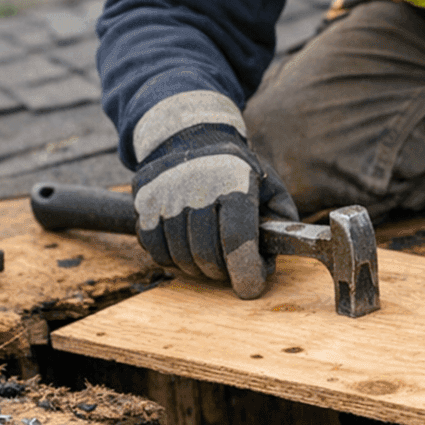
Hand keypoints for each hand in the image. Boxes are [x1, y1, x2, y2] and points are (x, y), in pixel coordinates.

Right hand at [131, 92, 296, 299]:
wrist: (190, 136)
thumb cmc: (237, 170)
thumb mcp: (268, 183)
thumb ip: (280, 219)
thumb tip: (272, 259)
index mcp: (234, 181)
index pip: (237, 237)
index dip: (245, 270)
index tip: (250, 287)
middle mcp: (197, 185)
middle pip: (206, 253)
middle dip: (223, 272)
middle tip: (230, 271)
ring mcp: (165, 193)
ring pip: (180, 256)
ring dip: (198, 269)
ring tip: (210, 258)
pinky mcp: (144, 201)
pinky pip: (156, 251)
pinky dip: (173, 260)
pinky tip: (186, 248)